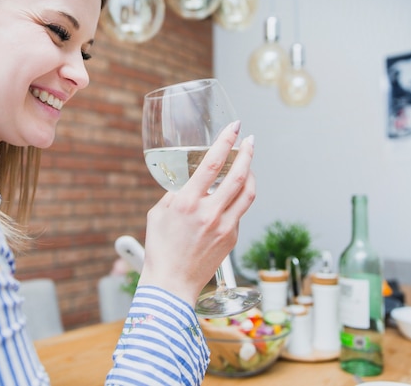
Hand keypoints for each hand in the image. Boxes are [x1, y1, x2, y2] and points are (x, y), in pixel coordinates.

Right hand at [139, 121, 255, 304]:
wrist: (172, 284)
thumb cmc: (160, 249)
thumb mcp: (158, 214)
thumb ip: (175, 194)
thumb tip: (189, 181)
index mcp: (188, 202)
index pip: (213, 163)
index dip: (226, 141)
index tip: (235, 127)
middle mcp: (210, 213)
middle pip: (239, 175)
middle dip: (248, 152)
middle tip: (250, 141)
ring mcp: (224, 227)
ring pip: (248, 194)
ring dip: (251, 175)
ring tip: (249, 165)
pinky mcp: (232, 239)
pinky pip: (239, 213)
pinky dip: (237, 201)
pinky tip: (229, 199)